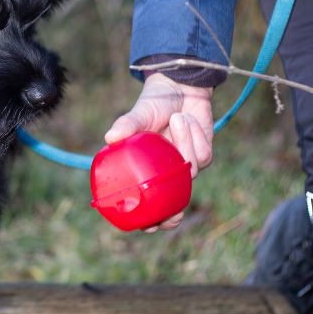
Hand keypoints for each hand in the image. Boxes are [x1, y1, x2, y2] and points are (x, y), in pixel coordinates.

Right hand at [104, 73, 213, 230]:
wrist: (180, 86)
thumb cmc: (153, 103)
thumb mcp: (139, 114)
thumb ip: (127, 125)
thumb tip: (110, 138)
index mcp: (147, 168)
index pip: (147, 201)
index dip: (148, 218)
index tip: (147, 227)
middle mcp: (166, 170)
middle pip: (172, 204)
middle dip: (173, 214)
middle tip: (172, 216)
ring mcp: (185, 164)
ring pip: (188, 173)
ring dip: (184, 145)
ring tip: (176, 119)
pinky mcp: (204, 154)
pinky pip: (202, 155)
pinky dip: (193, 136)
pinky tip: (184, 120)